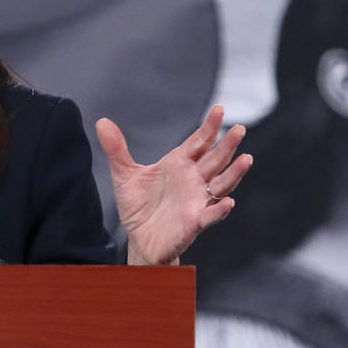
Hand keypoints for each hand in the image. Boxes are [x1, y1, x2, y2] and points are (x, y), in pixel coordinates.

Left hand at [98, 105, 251, 265]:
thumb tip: (101, 122)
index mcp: (179, 164)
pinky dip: (220, 210)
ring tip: (246, 159)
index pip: (199, 142)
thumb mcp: (124, 176)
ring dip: (234, 173)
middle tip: (239, 129)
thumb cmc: (138, 206)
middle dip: (227, 145)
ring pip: (221, 184)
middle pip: (215, 159)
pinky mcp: (194, 222)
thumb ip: (116, 150)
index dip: (210, 127)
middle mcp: (193, 180)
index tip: (220, 109)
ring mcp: (197, 200)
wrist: (139, 239)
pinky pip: (211, 215)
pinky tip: (228, 203)